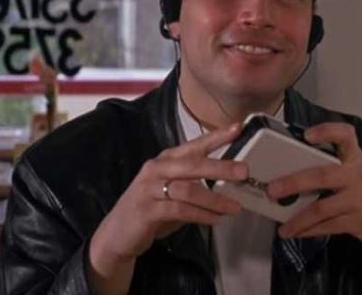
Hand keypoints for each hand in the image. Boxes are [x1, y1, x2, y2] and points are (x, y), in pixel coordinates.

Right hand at [88, 125, 247, 292]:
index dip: (215, 136)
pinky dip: (200, 215)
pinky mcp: (147, 210)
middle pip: (191, 164)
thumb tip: (228, 185)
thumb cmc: (150, 209)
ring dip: (214, 199)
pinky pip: (179, 210)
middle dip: (219, 167)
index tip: (238, 128)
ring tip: (235, 207)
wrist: (117, 233)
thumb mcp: (172, 192)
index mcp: (164, 161)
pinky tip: (215, 220)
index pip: (193, 145)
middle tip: (244, 171)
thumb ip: (193, 186)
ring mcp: (149, 189)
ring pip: (186, 189)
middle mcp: (156, 169)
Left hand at [267, 122, 361, 256]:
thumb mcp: (361, 169)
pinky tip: (295, 232)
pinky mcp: (357, 222)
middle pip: (322, 176)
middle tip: (272, 189)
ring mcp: (358, 200)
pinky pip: (328, 227)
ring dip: (297, 219)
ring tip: (281, 225)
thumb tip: (291, 165)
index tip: (307, 135)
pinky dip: (309, 231)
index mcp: (356, 158)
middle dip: (294, 183)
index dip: (327, 132)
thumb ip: (335, 165)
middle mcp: (357, 176)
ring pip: (321, 208)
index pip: (345, 136)